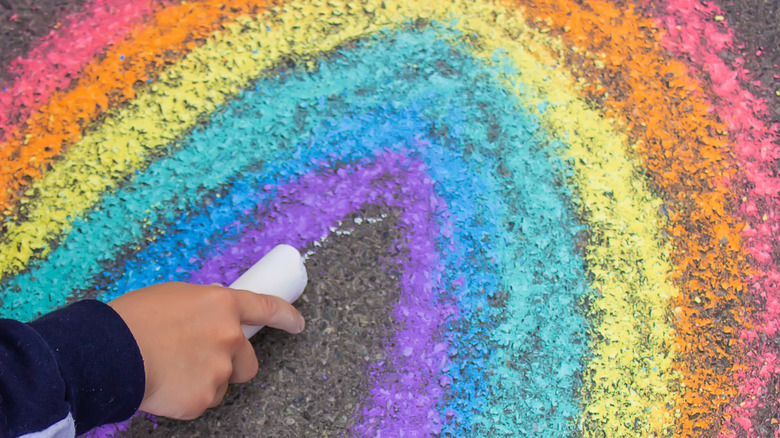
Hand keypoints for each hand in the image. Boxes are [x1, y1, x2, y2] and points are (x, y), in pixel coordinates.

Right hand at [107, 282, 304, 419]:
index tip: (297, 323)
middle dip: (232, 363)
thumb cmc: (133, 319)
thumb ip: (203, 310)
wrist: (109, 352)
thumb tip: (209, 321)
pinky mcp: (203, 398)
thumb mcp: (175, 297)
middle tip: (201, 360)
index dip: (285, 316)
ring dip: (207, 380)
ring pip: (224, 383)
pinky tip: (165, 385)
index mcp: (222, 304)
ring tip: (173, 370)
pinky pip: (203, 400)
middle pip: (248, 360)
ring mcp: (219, 369)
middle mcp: (229, 336)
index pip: (266, 308)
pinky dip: (187, 397)